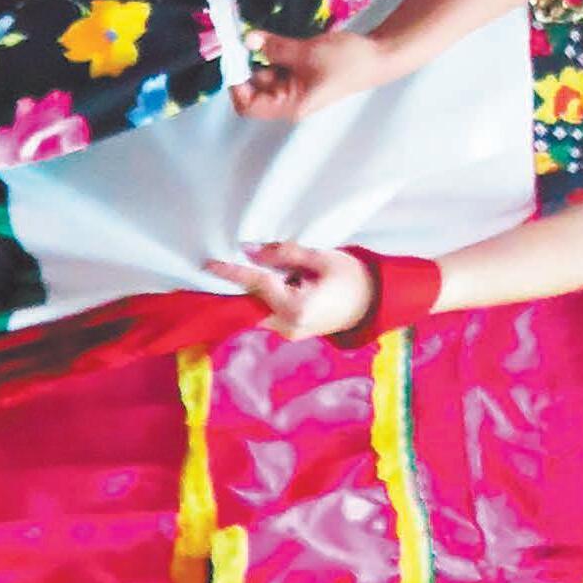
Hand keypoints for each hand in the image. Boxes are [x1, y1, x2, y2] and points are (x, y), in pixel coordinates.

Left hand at [206, 240, 376, 337]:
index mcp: (297, 308)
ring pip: (258, 310)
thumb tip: (252, 250)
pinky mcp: (292, 331)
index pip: (258, 285)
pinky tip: (260, 280)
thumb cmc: (352, 277)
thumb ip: (286, 254)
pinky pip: (268, 313)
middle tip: (216, 264)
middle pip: (252, 303)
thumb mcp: (322, 258)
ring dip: (249, 291)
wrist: (372, 303)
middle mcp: (288, 326)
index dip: (233, 273)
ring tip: (235, 269)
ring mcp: (289, 332)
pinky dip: (261, 297)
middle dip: (235, 286)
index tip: (210, 264)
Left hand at [229, 22, 396, 120]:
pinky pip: (280, 66)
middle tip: (241, 36)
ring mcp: (296, 87)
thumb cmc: (345, 61)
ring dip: (261, 55)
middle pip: (255, 87)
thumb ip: (275, 48)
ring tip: (259, 34)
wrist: (378, 56)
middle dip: (247, 63)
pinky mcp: (303, 74)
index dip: (235, 83)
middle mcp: (289, 101)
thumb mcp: (306, 52)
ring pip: (267, 73)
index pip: (248, 105)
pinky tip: (273, 37)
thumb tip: (247, 40)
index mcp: (289, 106)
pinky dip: (274, 52)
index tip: (231, 55)